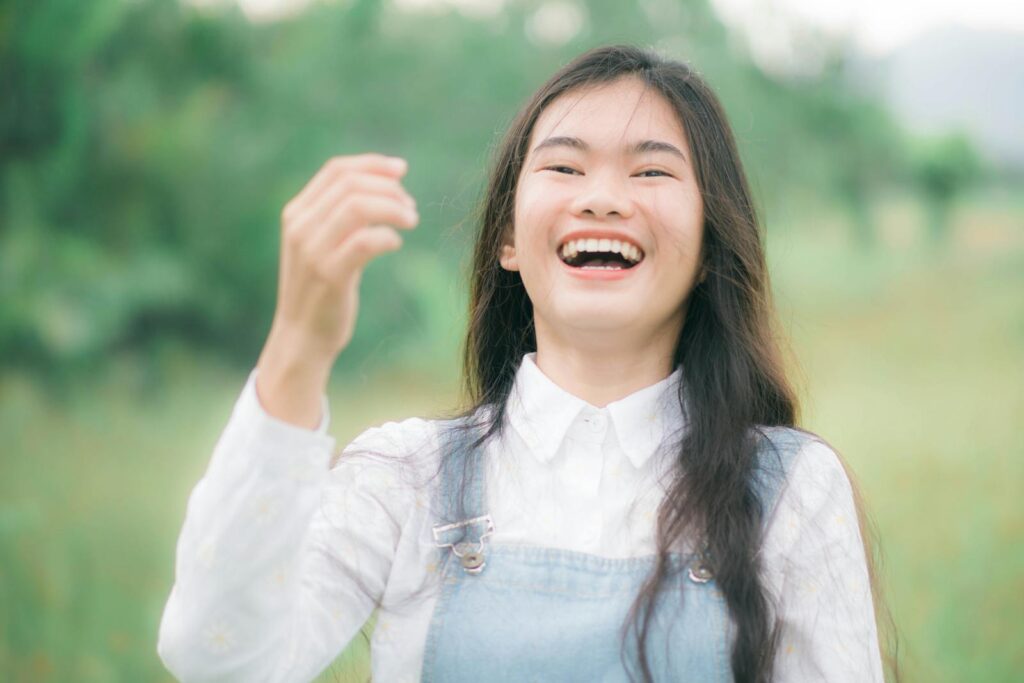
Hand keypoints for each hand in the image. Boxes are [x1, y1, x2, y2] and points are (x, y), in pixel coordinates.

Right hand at [268, 153, 418, 363]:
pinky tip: (396, 244)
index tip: (402, 170)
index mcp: (297, 213)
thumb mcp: (322, 246)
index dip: (372, 164)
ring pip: (358, 207)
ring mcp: (312, 251)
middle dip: (388, 188)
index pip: (336, 170)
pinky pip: (365, 241)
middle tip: (410, 206)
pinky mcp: (329, 276)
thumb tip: (387, 188)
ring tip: (412, 220)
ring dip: (393, 208)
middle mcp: (300, 227)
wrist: (301, 338)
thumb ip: (341, 218)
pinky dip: (387, 236)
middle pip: (350, 184)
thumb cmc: (321, 290)